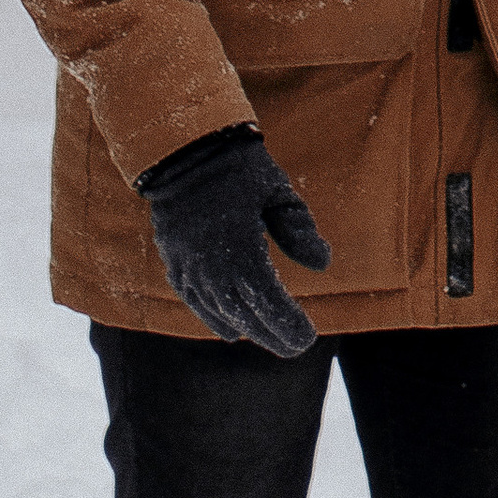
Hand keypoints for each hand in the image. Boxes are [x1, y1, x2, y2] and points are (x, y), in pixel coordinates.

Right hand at [136, 126, 331, 356]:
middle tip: (293, 347)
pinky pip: (193, 302)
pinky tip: (229, 329)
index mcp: (241, 252)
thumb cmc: (241, 170)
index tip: (308, 339)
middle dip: (271, 334)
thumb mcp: (279, 193)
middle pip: (245, 316)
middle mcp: (212, 269)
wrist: (186, 151)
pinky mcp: (174, 262)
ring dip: (244, 328)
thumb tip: (323, 264)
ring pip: (218, 313)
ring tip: (268, 337)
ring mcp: (189, 268)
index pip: (268, 303)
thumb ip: (299, 231)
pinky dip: (213, 318)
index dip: (288, 325)